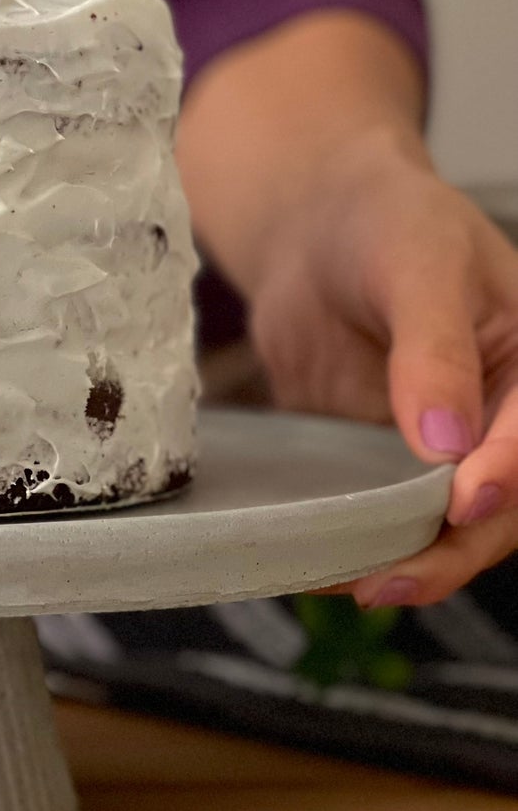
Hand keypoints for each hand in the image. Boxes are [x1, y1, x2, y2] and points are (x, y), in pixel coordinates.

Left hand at [244, 133, 517, 605]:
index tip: (464, 502)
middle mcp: (502, 420)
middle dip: (455, 548)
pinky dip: (359, 551)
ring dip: (409, 566)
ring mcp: (446, 452)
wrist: (313, 230)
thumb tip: (447, 441)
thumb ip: (432, 350)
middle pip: (503, 508)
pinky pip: (384, 523)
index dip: (507, 475)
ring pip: (448, 531)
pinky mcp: (387, 469)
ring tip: (356, 587)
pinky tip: (321, 571)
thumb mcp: (417, 264)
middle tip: (394, 579)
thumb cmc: (384, 223)